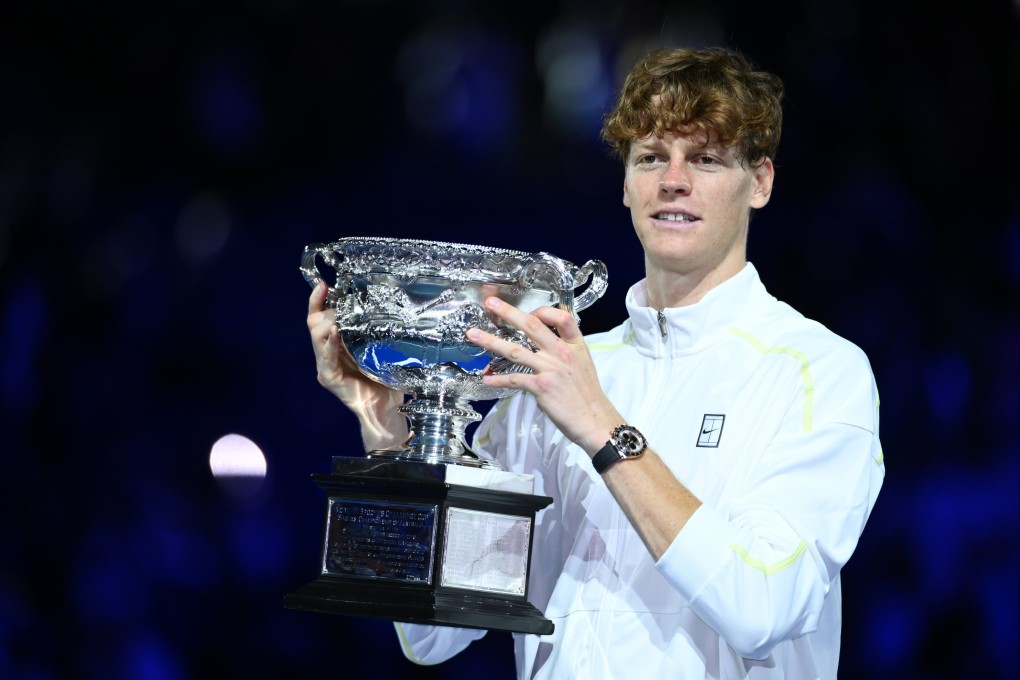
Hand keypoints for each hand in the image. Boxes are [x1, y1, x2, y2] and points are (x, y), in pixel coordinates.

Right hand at [307, 282, 407, 450]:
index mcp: (336, 344)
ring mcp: (325, 366)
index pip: (320, 317)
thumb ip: (377, 331)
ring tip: (339, 315)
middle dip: (326, 309)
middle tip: (342, 303)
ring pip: (316, 336)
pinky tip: (336, 333)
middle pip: (315, 323)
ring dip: (327, 323)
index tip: (324, 284)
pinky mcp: (328, 378)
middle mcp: (326, 353)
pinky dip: (331, 344)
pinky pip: (326, 358)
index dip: (318, 300)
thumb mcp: (381, 349)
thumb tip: (389, 305)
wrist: (386, 408)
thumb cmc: (386, 380)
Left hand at [466, 296, 621, 453]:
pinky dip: (497, 379)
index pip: (560, 316)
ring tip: (473, 335)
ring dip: (491, 341)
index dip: (542, 310)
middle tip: (490, 303)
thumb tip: (547, 339)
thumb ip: (566, 348)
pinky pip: (514, 379)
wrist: (594, 420)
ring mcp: (550, 369)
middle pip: (532, 325)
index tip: (527, 311)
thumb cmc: (587, 395)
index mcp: (574, 345)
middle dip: (508, 312)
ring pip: (515, 350)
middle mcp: (561, 353)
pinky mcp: (541, 387)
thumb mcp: (583, 362)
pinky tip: (486, 379)